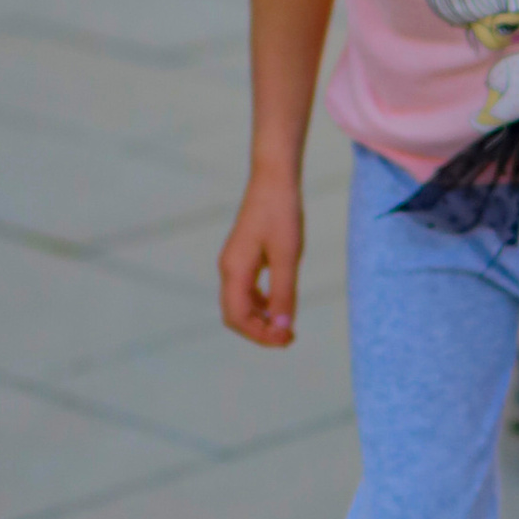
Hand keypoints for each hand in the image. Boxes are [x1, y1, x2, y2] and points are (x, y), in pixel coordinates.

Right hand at [218, 173, 303, 345]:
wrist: (274, 180)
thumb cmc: (281, 214)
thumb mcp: (287, 256)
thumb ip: (283, 293)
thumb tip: (284, 327)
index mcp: (234, 270)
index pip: (237, 317)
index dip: (260, 335)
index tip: (287, 338)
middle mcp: (228, 269)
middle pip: (235, 315)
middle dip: (259, 331)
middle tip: (289, 338)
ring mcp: (234, 264)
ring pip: (240, 305)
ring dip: (261, 320)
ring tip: (288, 326)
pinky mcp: (243, 258)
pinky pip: (247, 292)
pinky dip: (262, 305)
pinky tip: (280, 305)